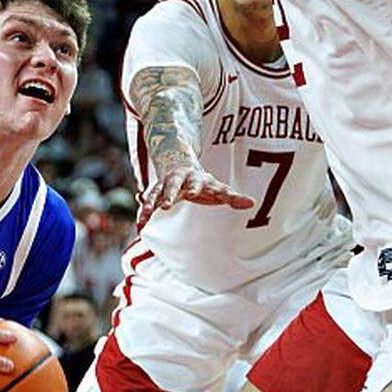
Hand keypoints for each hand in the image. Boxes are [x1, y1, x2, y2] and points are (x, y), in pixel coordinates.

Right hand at [137, 165, 254, 228]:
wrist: (180, 168)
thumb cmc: (203, 184)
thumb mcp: (217, 189)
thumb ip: (232, 197)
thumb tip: (252, 203)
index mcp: (194, 178)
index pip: (196, 182)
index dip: (195, 187)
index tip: (193, 193)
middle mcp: (176, 180)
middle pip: (172, 185)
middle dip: (169, 195)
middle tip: (167, 206)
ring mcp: (163, 186)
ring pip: (154, 194)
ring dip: (150, 204)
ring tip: (145, 215)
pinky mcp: (153, 194)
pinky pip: (146, 203)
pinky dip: (142, 212)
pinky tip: (140, 223)